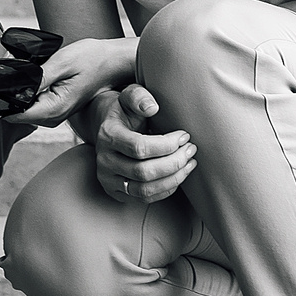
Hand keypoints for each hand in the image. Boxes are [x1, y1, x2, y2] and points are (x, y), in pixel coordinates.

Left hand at [3, 37, 136, 127]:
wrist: (113, 62)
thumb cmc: (93, 59)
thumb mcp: (63, 62)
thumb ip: (37, 77)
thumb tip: (13, 87)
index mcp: (53, 109)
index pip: (14, 114)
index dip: (2, 98)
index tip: (2, 80)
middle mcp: (54, 117)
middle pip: (16, 112)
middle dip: (9, 92)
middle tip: (14, 64)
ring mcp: (56, 115)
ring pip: (24, 108)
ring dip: (19, 90)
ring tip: (26, 66)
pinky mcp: (57, 108)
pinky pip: (34, 104)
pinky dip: (29, 90)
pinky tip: (37, 74)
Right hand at [84, 85, 194, 205]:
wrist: (108, 128)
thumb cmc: (125, 111)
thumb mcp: (129, 96)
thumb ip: (139, 96)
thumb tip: (152, 108)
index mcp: (107, 135)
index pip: (139, 147)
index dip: (167, 145)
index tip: (184, 135)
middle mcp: (104, 161)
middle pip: (143, 172)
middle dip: (174, 162)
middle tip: (191, 149)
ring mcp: (108, 179)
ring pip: (144, 190)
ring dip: (173, 178)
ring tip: (190, 163)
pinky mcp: (116, 192)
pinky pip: (144, 198)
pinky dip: (166, 189)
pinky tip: (179, 175)